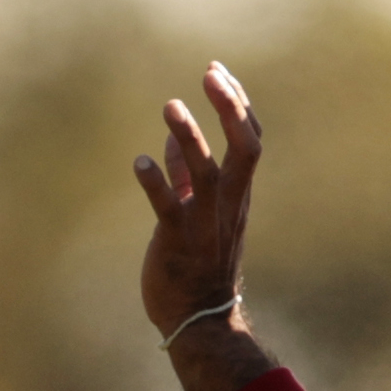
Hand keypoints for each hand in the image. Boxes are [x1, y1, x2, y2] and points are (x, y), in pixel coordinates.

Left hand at [134, 63, 260, 337]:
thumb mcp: (198, 212)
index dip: (238, 103)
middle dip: (230, 108)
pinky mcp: (178, 241)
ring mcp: (205, 222)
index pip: (250, 139)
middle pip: (244, 147)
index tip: (217, 71)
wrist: (201, 319)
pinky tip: (140, 162)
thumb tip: (171, 136)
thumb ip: (186, 173)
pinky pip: (169, 207)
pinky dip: (156, 182)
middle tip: (210, 75)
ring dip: (191, 136)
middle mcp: (228, 203)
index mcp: (237, 194)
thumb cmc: (198, 264)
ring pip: (208, 171)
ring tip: (170, 105)